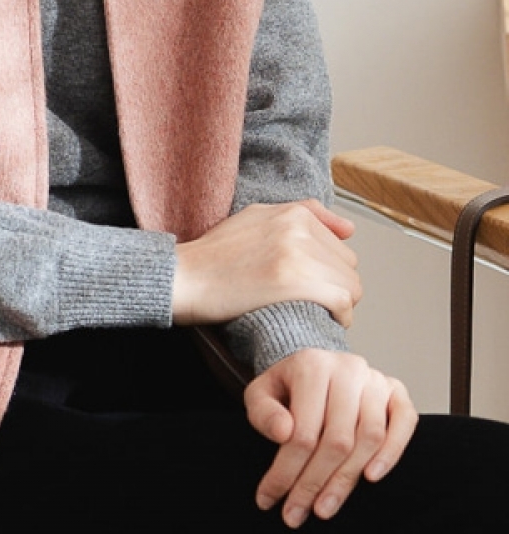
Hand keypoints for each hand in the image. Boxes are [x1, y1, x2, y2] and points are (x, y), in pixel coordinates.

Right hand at [171, 200, 360, 326]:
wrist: (184, 277)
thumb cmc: (213, 255)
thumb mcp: (256, 217)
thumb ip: (302, 215)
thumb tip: (349, 229)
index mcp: (292, 213)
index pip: (341, 247)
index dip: (328, 271)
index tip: (312, 285)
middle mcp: (298, 228)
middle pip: (348, 267)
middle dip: (335, 286)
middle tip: (310, 301)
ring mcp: (297, 254)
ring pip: (349, 286)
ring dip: (338, 304)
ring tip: (314, 312)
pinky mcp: (293, 282)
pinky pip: (341, 302)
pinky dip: (338, 317)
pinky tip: (321, 321)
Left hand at [245, 348, 417, 527]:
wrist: (313, 367)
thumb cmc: (286, 387)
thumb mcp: (260, 394)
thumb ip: (263, 412)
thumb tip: (283, 432)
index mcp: (310, 365)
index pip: (302, 430)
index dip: (286, 470)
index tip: (269, 498)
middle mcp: (347, 369)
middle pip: (337, 440)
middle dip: (313, 484)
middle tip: (296, 514)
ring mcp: (375, 379)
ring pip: (369, 437)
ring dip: (347, 480)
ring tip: (324, 507)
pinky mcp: (397, 391)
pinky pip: (405, 423)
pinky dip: (392, 452)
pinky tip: (370, 477)